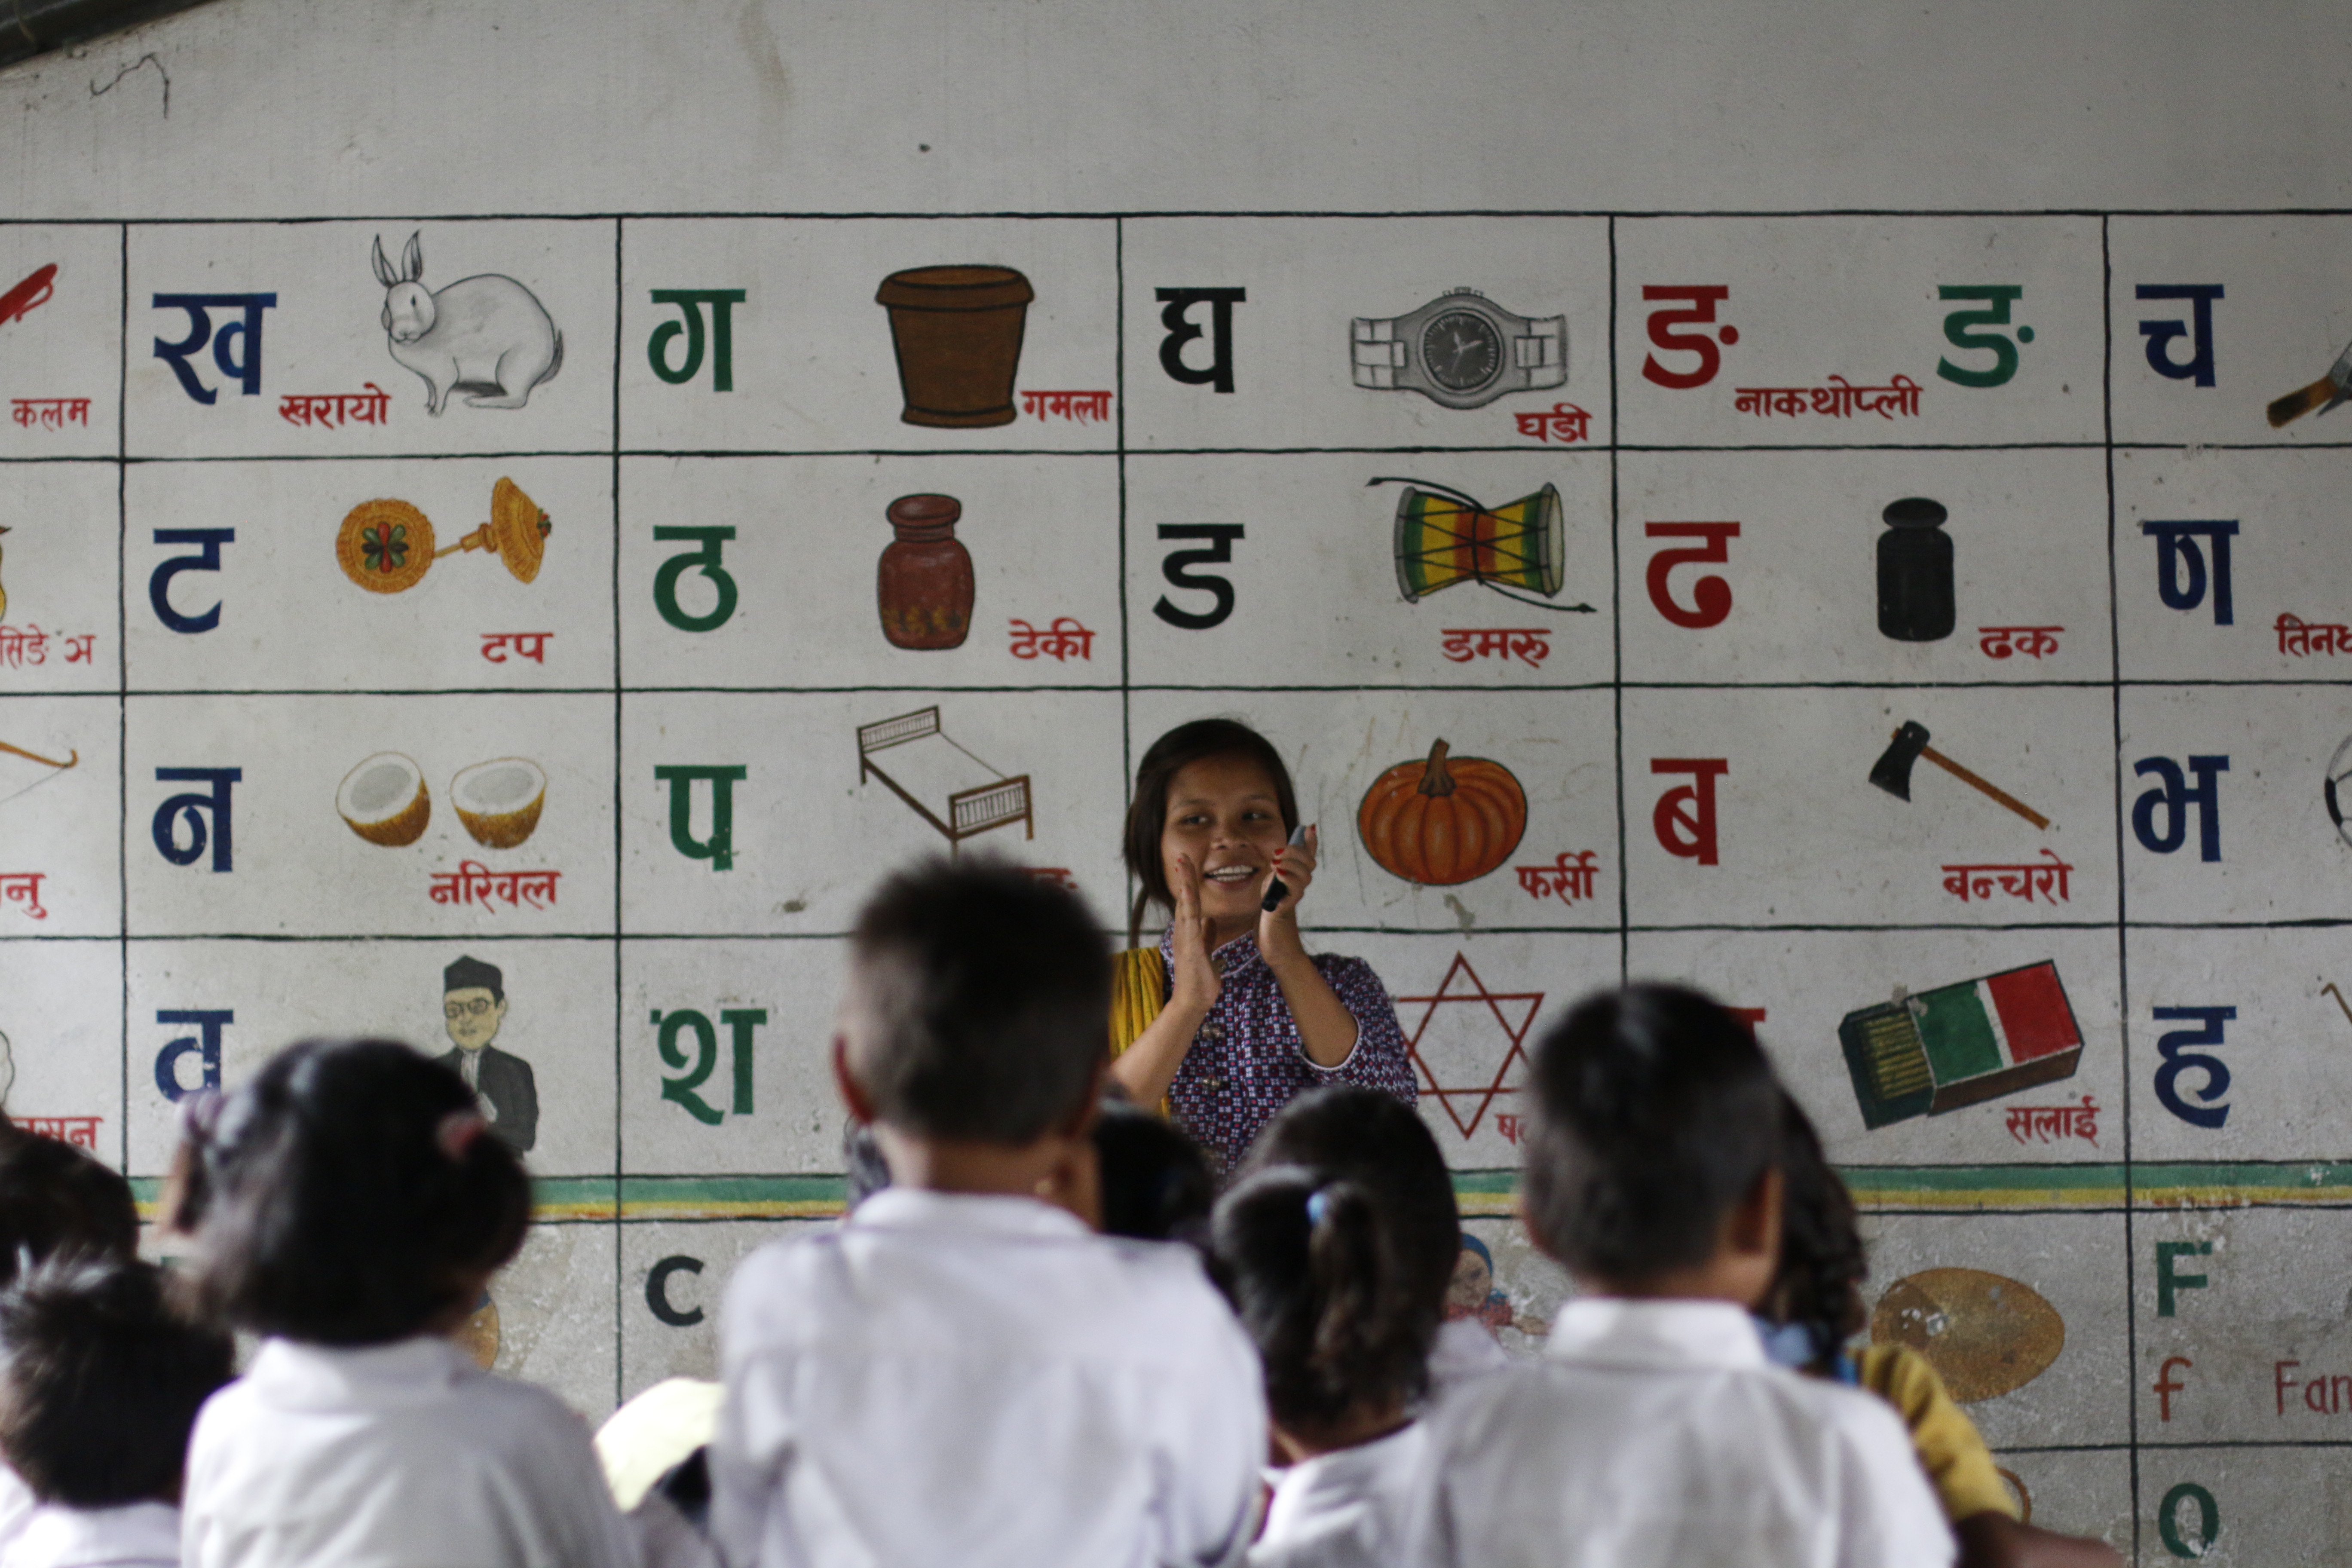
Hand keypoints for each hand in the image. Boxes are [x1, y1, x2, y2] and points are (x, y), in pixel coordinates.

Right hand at [1168, 852, 1221, 1014]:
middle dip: (1184, 876)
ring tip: (1183, 862)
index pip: (1189, 902)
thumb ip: (1208, 935)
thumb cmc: (1199, 978)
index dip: (1189, 883)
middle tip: (1183, 856)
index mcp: (1188, 932)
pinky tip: (1189, 889)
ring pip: (1184, 903)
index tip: (1189, 865)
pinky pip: (1189, 919)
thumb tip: (1211, 920)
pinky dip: (1188, 903)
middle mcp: (1183, 931)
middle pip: (1183, 897)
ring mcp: (1184, 937)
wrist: (1193, 1000)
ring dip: (1185, 883)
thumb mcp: (1206, 951)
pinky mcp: (1188, 945)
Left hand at [1259, 825, 1316, 952]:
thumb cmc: (1271, 917)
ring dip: (1292, 863)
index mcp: (1295, 879)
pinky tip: (1278, 873)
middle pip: (1309, 863)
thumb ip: (1276, 874)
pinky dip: (1287, 878)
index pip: (1308, 858)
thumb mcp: (1270, 888)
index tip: (1310, 827)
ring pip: (1305, 874)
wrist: (1274, 943)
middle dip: (1297, 851)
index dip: (1311, 842)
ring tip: (1276, 862)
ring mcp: (1295, 896)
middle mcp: (1299, 886)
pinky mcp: (1288, 907)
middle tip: (1279, 851)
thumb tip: (1278, 858)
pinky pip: (1294, 890)